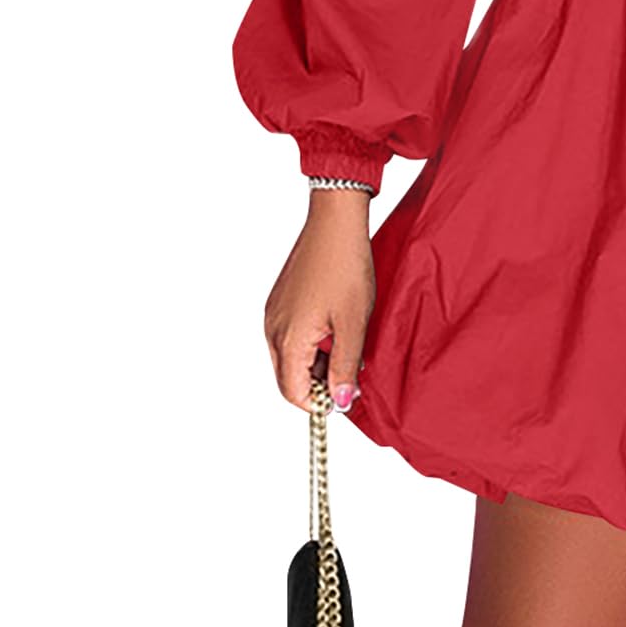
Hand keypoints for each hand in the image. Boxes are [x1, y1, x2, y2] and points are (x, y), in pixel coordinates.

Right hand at [264, 191, 375, 413]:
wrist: (335, 223)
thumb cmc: (346, 267)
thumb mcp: (353, 323)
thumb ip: (346, 366)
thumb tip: (339, 402)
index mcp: (287, 339)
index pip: (293, 393)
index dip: (320, 403)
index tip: (347, 396)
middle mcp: (272, 329)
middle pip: (289, 377)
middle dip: (319, 383)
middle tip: (353, 371)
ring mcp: (273, 314)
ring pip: (290, 356)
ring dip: (317, 362)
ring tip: (349, 345)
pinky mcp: (280, 301)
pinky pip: (290, 335)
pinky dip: (312, 342)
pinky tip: (337, 327)